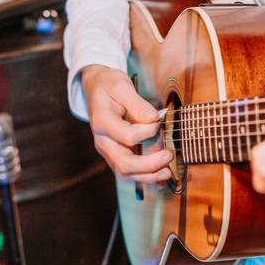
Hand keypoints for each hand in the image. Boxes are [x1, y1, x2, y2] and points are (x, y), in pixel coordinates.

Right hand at [81, 65, 172, 182]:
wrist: (96, 90)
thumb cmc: (109, 87)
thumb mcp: (122, 87)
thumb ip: (138, 104)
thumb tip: (154, 119)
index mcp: (102, 123)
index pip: (128, 136)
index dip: (148, 132)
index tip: (158, 122)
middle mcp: (103, 141)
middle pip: (124, 163)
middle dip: (149, 165)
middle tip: (168, 156)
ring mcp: (108, 151)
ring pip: (126, 173)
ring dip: (148, 176)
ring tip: (167, 173)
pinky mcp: (115, 154)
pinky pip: (128, 172)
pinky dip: (145, 177)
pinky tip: (160, 177)